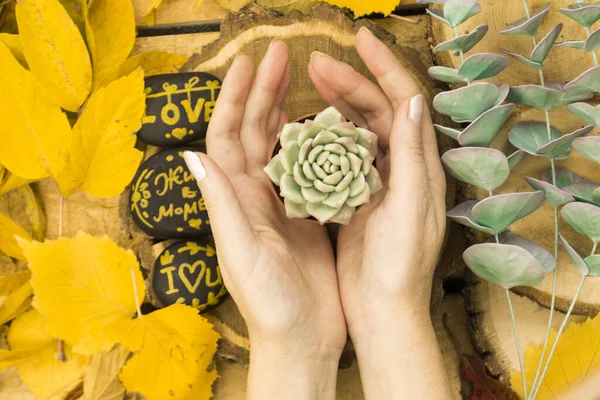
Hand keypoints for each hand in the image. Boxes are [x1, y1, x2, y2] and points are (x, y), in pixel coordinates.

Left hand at [184, 40, 345, 398]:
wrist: (302, 337)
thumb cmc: (270, 303)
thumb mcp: (241, 254)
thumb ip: (221, 206)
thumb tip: (193, 154)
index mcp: (235, 200)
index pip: (227, 136)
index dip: (236, 97)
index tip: (250, 62)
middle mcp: (252, 195)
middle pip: (252, 131)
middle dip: (262, 90)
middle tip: (278, 53)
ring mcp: (279, 202)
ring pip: (277, 144)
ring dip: (284, 108)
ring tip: (297, 76)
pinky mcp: (305, 213)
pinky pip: (305, 167)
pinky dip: (310, 141)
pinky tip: (320, 123)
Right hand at [309, 28, 451, 398]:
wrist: (382, 309)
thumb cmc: (398, 265)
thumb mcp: (408, 208)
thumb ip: (409, 155)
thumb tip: (412, 100)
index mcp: (418, 166)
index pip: (404, 102)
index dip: (385, 68)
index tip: (360, 41)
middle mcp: (401, 168)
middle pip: (377, 111)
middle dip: (350, 82)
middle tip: (317, 63)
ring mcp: (377, 182)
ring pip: (358, 129)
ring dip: (337, 104)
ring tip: (310, 83)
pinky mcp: (357, 198)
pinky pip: (341, 156)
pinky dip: (326, 136)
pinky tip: (307, 126)